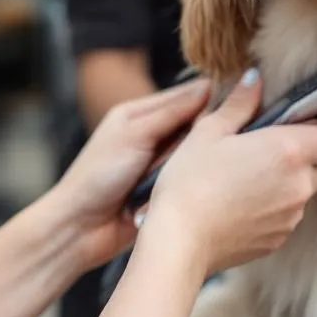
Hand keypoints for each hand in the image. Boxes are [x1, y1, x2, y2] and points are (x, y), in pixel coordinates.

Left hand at [50, 78, 212, 267]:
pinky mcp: (166, 191)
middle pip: (196, 125)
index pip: (188, 96)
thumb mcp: (136, 134)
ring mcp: (160, 165)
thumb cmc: (97, 176)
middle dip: (206, 134)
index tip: (238, 104)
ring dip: (198, 161)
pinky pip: (191, 180)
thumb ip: (172, 112)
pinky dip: (193, 183)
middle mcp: (152, 136)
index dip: (212, 99)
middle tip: (223, 140)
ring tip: (214, 164)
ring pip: (196, 154)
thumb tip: (209, 86)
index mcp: (140, 113)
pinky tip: (209, 185)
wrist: (78, 229)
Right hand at [143, 69, 316, 274]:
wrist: (178, 244)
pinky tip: (249, 192)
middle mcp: (299, 185)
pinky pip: (291, 210)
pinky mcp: (279, 238)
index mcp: (289, 152)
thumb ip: (240, 104)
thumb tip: (255, 79)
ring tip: (260, 164)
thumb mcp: (209, 133)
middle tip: (292, 130)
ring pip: (308, 187)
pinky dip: (280, 197)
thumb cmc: (189, 184)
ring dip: (296, 172)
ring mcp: (291, 215)